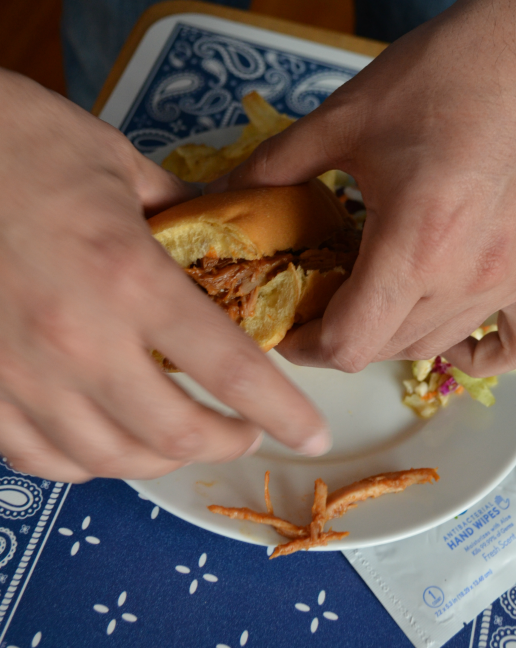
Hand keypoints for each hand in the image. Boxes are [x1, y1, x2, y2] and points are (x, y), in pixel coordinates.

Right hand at [0, 70, 328, 482]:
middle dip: (227, 442)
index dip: (283, 411)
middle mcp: (78, 340)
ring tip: (189, 441)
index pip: (230, 369)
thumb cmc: (22, 142)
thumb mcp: (120, 166)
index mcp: (128, 277)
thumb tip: (222, 241)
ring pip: (110, 458)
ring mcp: (20, 373)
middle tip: (249, 433)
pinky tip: (111, 442)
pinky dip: (91, 462)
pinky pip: (42, 458)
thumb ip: (181, 214)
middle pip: (174, 432)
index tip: (311, 435)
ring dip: (165, 459)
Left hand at [207, 0, 515, 376]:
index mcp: (416, 242)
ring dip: (393, 337)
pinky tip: (453, 336)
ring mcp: (514, 275)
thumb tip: (228, 192)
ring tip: (372, 305)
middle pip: (388, 349)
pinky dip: (479, 352)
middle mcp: (469, 273)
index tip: (290, 333)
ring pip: (437, 345)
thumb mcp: (345, 117)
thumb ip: (276, 165)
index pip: (350, 343)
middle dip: (343, 337)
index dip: (307, 348)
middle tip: (321, 307)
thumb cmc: (450, 70)